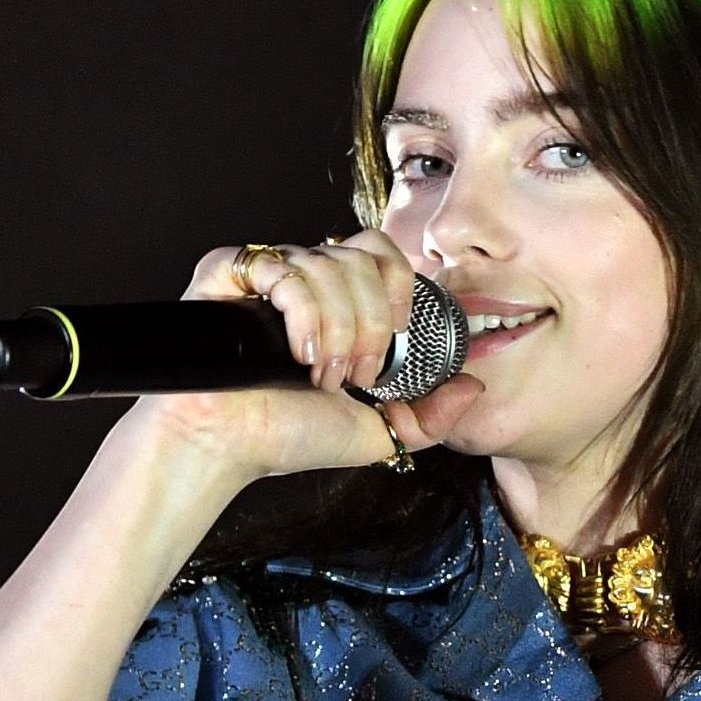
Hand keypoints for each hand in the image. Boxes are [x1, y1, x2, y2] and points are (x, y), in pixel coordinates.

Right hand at [113, 230, 484, 479]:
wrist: (227, 446)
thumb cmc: (286, 437)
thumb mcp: (376, 431)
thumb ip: (431, 415)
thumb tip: (473, 387)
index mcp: (338, 302)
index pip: (381, 254)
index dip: (398, 289)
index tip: (396, 342)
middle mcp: (304, 279)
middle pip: (363, 256)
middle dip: (372, 322)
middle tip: (355, 373)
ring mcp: (268, 272)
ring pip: (329, 264)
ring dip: (338, 330)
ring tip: (318, 373)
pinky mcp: (229, 270)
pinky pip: (286, 267)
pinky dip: (304, 316)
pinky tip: (296, 354)